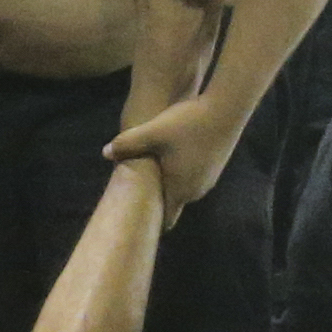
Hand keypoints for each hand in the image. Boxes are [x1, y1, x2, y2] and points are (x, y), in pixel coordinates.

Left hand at [102, 89, 248, 209]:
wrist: (226, 109)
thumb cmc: (188, 123)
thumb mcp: (153, 132)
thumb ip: (128, 143)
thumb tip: (105, 153)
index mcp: (180, 189)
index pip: (165, 219)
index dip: (150, 222)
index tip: (135, 222)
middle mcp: (196, 191)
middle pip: (171, 204)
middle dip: (155, 201)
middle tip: (134, 199)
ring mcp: (208, 180)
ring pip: (182, 189)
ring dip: (168, 185)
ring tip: (150, 177)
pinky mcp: (214, 167)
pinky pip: (192, 178)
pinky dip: (180, 174)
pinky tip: (169, 159)